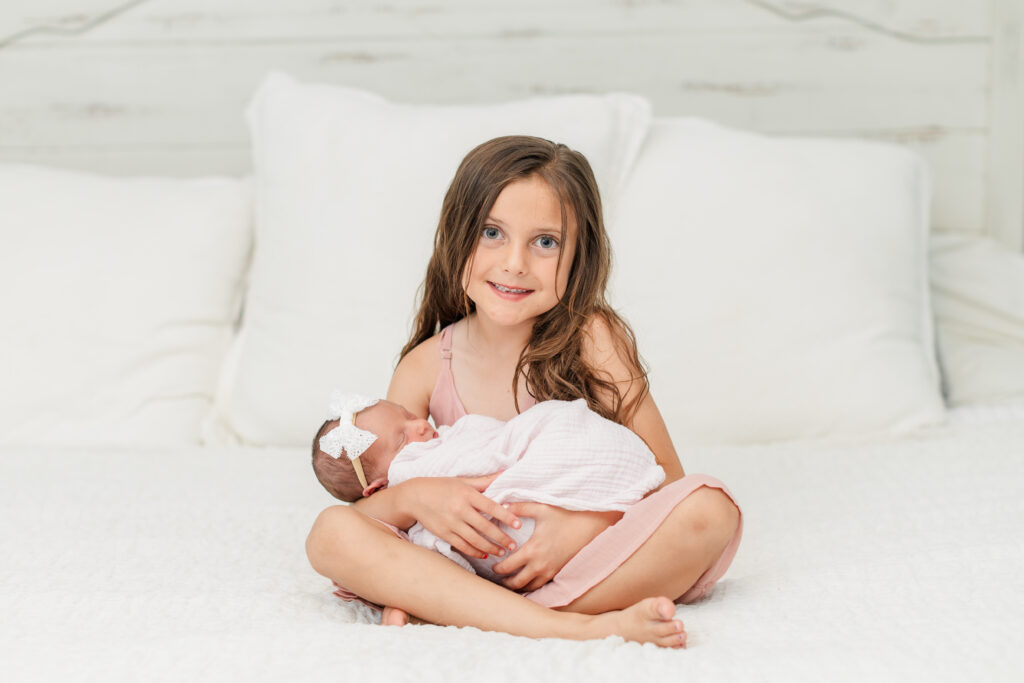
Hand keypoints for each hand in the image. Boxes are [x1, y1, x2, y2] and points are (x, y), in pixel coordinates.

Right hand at [399, 475, 521, 559]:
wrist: (413, 497)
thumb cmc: (440, 486)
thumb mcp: (462, 481)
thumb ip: (484, 480)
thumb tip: (505, 473)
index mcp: (466, 494)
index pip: (491, 507)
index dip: (506, 516)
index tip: (518, 525)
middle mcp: (459, 509)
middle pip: (485, 527)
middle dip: (502, 538)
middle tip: (513, 545)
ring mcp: (451, 523)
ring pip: (475, 540)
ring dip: (490, 548)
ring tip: (502, 552)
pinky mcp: (443, 533)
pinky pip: (462, 545)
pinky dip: (474, 551)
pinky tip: (484, 553)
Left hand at [491, 504, 622, 591]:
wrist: (590, 525)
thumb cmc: (565, 515)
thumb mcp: (541, 508)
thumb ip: (519, 507)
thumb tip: (501, 504)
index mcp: (532, 550)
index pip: (507, 567)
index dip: (496, 568)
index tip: (492, 565)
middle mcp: (540, 565)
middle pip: (516, 583)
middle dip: (505, 582)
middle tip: (498, 578)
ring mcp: (551, 571)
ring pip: (530, 587)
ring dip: (518, 586)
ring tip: (511, 582)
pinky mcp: (559, 572)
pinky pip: (542, 585)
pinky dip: (532, 585)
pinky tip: (528, 580)